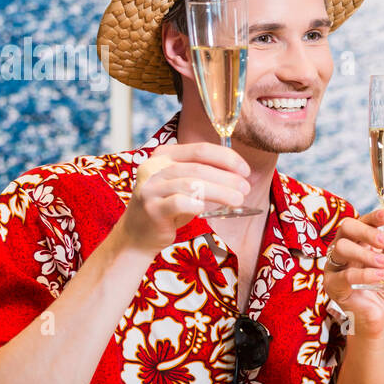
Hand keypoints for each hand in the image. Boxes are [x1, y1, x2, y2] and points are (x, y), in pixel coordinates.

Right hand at [119, 142, 251, 253]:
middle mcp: (154, 167)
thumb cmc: (168, 207)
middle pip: (199, 167)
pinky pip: (178, 202)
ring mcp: (150, 187)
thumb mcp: (184, 185)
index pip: (201, 149)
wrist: (138, 234)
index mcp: (164, 155)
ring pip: (192, 184)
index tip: (245, 170)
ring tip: (238, 200)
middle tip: (245, 188)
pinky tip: (207, 209)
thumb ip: (203, 174)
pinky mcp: (151, 208)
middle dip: (228, 177)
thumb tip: (239, 174)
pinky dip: (196, 204)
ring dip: (220, 192)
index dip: (227, 158)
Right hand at [323, 208, 383, 339]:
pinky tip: (378, 276)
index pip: (361, 222)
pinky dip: (363, 274)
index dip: (372, 217)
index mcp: (358, 241)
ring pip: (341, 248)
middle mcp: (343, 250)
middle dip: (366, 232)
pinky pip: (345, 275)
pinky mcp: (332, 286)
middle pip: (346, 228)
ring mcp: (335, 267)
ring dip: (365, 254)